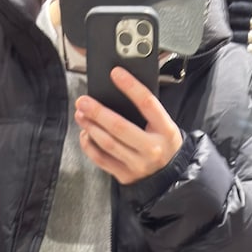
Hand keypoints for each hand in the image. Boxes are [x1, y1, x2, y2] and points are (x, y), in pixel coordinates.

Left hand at [75, 67, 182, 184]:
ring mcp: (138, 165)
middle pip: (120, 127)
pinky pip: (102, 159)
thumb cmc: (164, 146)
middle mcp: (152, 149)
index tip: (116, 74)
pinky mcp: (125, 176)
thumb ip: (147, 112)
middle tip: (83, 101)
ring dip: (90, 127)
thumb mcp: (165, 126)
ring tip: (81, 114)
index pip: (147, 103)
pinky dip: (90, 145)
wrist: (170, 178)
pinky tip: (85, 134)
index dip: (130, 86)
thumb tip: (119, 92)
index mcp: (165, 131)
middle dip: (97, 112)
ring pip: (108, 143)